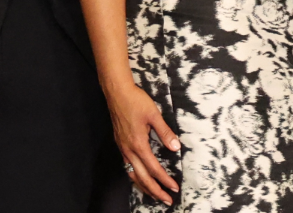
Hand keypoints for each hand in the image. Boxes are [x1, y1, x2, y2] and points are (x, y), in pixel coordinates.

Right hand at [105, 81, 180, 204]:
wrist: (117, 93)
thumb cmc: (136, 101)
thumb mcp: (154, 115)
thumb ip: (165, 132)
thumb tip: (176, 147)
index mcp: (138, 144)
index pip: (154, 169)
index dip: (164, 180)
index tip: (174, 188)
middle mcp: (128, 150)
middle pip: (142, 178)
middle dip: (155, 191)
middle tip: (167, 200)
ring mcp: (122, 148)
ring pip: (133, 174)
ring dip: (144, 187)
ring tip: (155, 194)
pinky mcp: (120, 144)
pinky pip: (128, 167)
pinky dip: (136, 177)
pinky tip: (141, 178)